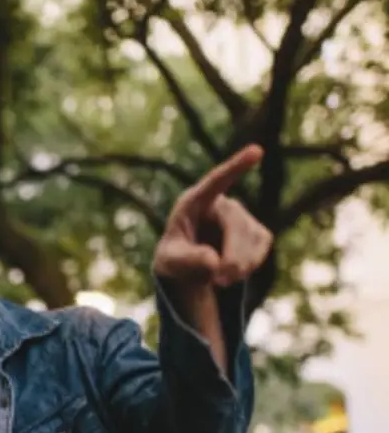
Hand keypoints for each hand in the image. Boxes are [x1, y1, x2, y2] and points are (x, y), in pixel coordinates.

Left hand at [153, 145, 272, 291]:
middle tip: (219, 281)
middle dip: (232, 256)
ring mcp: (242, 216)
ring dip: (239, 264)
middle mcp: (221, 203)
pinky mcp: (257, 231)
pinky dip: (250, 264)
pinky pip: (262, 245)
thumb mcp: (170, 262)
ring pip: (253, 237)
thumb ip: (187, 260)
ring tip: (218, 281)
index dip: (235, 167)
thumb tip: (214, 261)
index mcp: (194, 202)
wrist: (188, 268)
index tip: (256, 151)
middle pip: (236, 224)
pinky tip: (233, 274)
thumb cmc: (174, 257)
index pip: (216, 182)